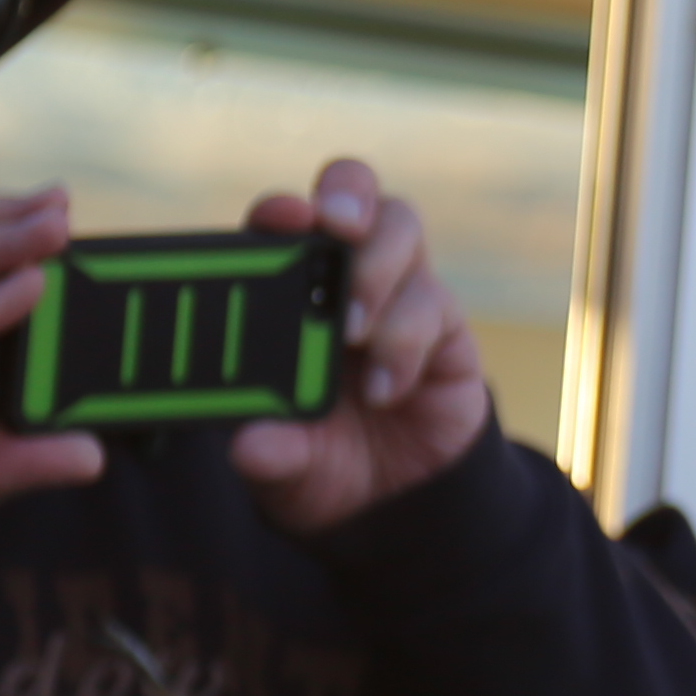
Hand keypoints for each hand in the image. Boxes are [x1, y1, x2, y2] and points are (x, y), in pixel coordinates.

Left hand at [232, 158, 492, 533]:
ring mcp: (398, 293)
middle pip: (352, 192)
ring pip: (400, 227)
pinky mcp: (444, 325)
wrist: (396, 503)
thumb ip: (270, 455)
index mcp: (287, 294)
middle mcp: (343, 277)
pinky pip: (434, 303)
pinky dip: (404, 342)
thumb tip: (251, 445)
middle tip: (334, 229)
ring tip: (352, 332)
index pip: (281, 226)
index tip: (280, 219)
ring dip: (375, 269)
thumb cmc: (324, 463)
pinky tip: (385, 390)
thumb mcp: (285, 471)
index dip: (280, 211)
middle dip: (344, 196)